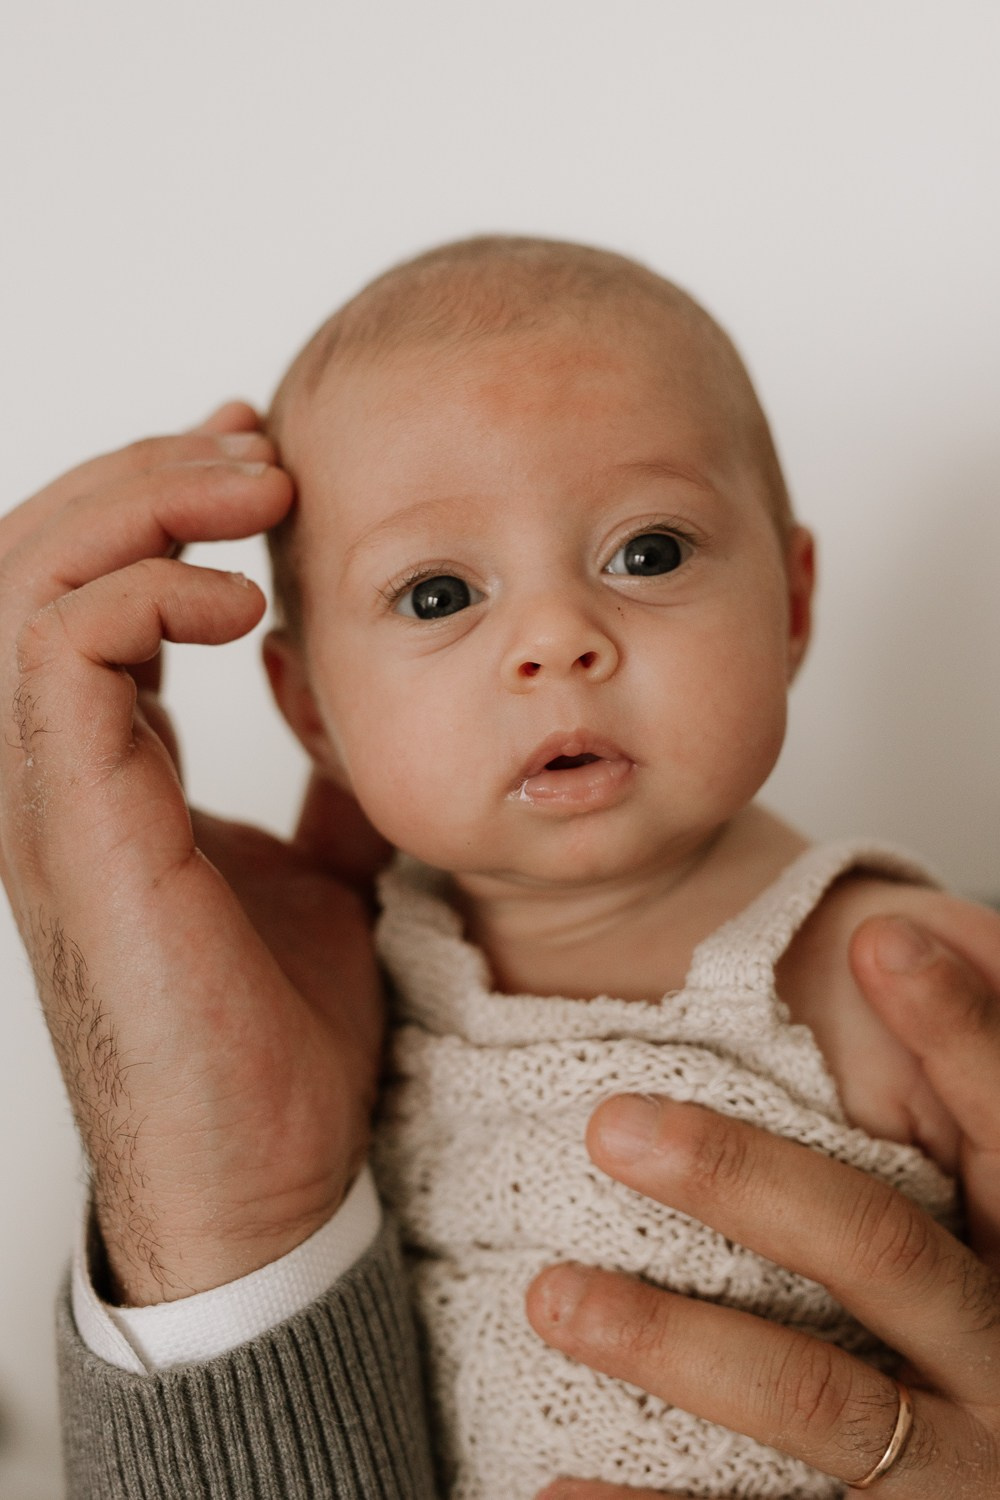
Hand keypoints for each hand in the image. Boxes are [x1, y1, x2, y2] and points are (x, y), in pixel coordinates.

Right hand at [0, 407, 384, 1304]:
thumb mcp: (327, 870)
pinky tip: (239, 607)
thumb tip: (366, 709)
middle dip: (148, 469)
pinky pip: (63, 653)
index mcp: (112, 766)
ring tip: (249, 486)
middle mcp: (62, 764)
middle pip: (45, 553)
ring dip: (141, 502)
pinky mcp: (74, 824)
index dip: (167, 502)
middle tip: (254, 440)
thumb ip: (329, 782)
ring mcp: (52, 791)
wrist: (267, 1167)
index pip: (96, 587)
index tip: (264, 455)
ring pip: (32, 579)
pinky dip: (144, 593)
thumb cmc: (281, 1030)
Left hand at [527, 921, 999, 1496]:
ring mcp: (953, 1473)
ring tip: (551, 1296)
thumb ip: (948, 1135)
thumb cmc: (974, 1349)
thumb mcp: (983, 1232)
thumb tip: (910, 947)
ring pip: (815, 1400)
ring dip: (674, 1343)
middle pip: (879, 1251)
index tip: (882, 936)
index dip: (961, 1032)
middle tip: (612, 1125)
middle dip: (742, 1181)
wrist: (987, 1491)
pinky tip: (551, 1489)